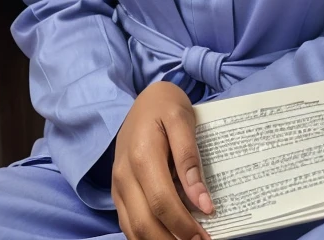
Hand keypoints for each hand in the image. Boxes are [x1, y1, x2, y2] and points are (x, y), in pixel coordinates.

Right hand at [112, 81, 214, 239]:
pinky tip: (168, 236)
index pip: (162, 202)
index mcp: (142, 156)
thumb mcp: (182, 120)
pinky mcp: (118, 190)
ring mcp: (118, 185)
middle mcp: (124, 175)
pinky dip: (146, 237)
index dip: (184, 225)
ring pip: (133, 229)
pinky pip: (128, 223)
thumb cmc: (165, 106)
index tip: (206, 234)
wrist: (144, 98)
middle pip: (145, 223)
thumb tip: (202, 202)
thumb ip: (189, 160)